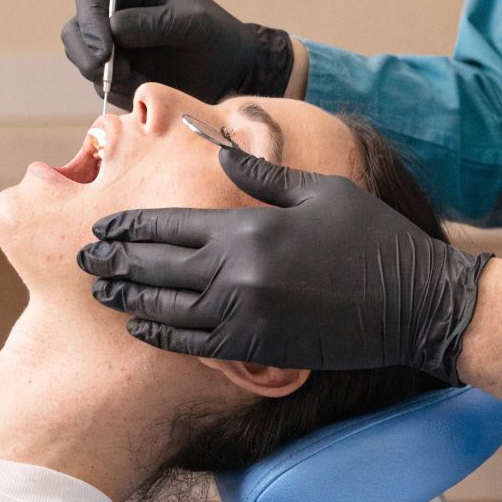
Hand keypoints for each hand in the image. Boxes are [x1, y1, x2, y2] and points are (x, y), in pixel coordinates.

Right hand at [61, 0, 294, 110]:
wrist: (228, 72)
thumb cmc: (217, 37)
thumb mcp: (194, 25)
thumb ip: (155, 23)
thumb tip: (114, 29)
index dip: (89, 19)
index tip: (105, 51)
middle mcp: (114, 8)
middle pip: (75, 28)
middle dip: (88, 54)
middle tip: (112, 75)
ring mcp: (111, 41)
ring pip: (83, 58)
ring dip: (105, 75)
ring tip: (140, 79)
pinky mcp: (114, 69)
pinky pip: (100, 83)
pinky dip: (118, 90)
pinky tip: (145, 87)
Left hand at [75, 143, 491, 383]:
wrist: (416, 302)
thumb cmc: (372, 239)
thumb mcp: (320, 191)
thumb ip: (262, 176)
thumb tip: (221, 154)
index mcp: (250, 227)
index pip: (170, 224)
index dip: (130, 227)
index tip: (103, 227)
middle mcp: (239, 272)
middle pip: (157, 266)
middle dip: (116, 261)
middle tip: (84, 260)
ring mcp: (246, 314)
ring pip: (168, 307)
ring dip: (129, 299)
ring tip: (100, 292)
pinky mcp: (259, 347)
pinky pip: (195, 342)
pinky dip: (162, 333)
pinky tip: (140, 326)